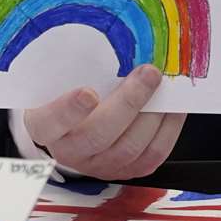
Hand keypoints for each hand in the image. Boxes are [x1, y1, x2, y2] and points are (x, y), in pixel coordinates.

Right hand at [24, 65, 185, 179]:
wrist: (76, 126)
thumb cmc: (68, 93)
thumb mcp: (62, 80)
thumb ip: (79, 69)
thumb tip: (122, 49)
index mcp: (46, 126)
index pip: (51, 122)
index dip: (69, 111)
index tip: (88, 92)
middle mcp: (70, 152)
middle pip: (98, 135)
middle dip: (129, 102)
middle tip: (148, 73)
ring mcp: (99, 166)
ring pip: (129, 147)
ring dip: (153, 114)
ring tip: (165, 86)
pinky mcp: (127, 171)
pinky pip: (153, 154)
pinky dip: (168, 128)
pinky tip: (174, 106)